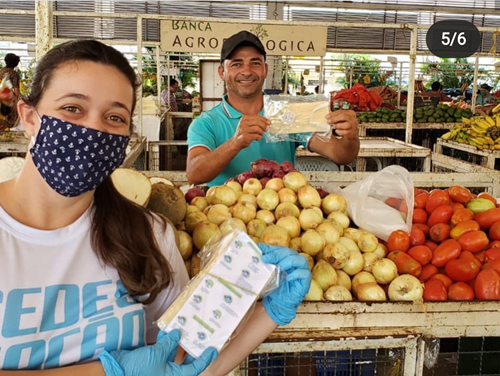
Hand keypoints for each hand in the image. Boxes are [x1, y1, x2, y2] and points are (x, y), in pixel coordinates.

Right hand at [98, 330, 217, 375]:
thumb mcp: (157, 354)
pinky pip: (161, 350)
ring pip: (172, 352)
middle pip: (184, 360)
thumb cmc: (138, 368)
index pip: (194, 369)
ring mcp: (160, 366)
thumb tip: (178, 334)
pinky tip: (166, 329)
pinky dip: (164, 340)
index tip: (212, 349)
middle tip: (199, 334)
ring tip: (183, 327)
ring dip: (176, 340)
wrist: (116, 370)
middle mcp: (168, 372)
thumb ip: (169, 343)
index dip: (204, 359)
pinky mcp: (151, 360)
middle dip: (190, 346)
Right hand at [231, 115, 270, 149]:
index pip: (256, 116)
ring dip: (261, 132)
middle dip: (264, 126)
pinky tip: (257, 138)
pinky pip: (256, 136)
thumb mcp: (248, 124)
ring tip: (260, 135)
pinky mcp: (245, 136)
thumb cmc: (244, 132)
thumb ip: (255, 121)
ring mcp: (243, 130)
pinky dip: (259, 137)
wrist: (236, 142)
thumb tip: (267, 121)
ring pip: (257, 129)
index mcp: (244, 118)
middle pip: (257, 122)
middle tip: (266, 130)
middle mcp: (243, 123)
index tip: (269, 123)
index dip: (264, 119)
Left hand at [258, 243, 311, 325]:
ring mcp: (303, 270)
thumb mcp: (267, 271)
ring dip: (287, 262)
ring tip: (277, 268)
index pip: (281, 249)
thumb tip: (260, 246)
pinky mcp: (306, 281)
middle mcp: (296, 262)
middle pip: (289, 252)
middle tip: (265, 259)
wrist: (278, 303)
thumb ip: (266, 259)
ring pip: (299, 260)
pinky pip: (304, 273)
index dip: (271, 249)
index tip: (261, 251)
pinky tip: (288, 277)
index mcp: (287, 257)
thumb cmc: (274, 286)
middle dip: (276, 254)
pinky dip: (296, 274)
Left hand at [325, 109, 358, 138]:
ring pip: (346, 124)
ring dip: (338, 125)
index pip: (341, 111)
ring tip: (334, 127)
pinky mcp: (352, 133)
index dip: (333, 114)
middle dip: (335, 119)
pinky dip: (340, 132)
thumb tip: (328, 117)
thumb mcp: (341, 119)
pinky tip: (337, 131)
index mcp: (350, 113)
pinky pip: (346, 132)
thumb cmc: (345, 125)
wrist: (351, 134)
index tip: (327, 117)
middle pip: (344, 116)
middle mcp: (353, 119)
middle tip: (328, 121)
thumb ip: (336, 117)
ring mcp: (353, 126)